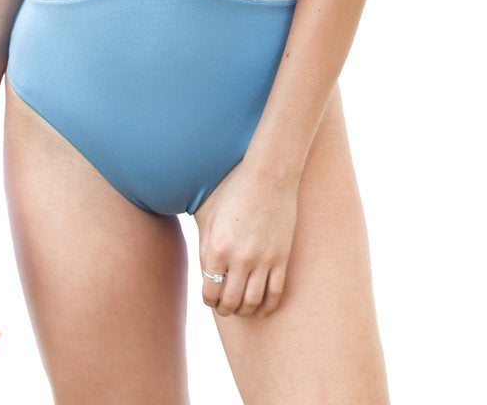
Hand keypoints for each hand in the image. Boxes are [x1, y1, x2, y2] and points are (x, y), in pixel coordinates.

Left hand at [196, 158, 298, 318]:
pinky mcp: (281, 258)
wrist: (268, 176)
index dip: (209, 300)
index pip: (210, 292)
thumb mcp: (210, 216)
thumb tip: (205, 274)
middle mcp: (239, 258)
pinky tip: (261, 306)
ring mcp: (262, 260)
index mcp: (217, 248)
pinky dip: (267, 306)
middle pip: (230, 302)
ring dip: (245, 311)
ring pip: (252, 302)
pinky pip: (275, 294)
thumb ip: (205, 246)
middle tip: (225, 307)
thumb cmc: (234, 190)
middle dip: (225, 309)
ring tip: (241, 307)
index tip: (212, 298)